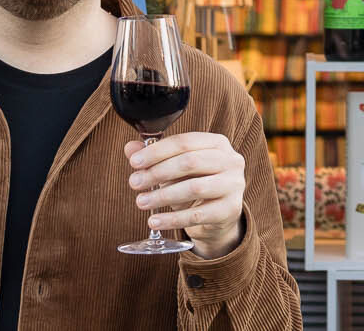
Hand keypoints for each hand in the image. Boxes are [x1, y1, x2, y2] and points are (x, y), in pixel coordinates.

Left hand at [126, 133, 246, 258]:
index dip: (157, 151)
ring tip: (141, 202)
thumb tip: (130, 149)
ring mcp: (234, 185)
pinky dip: (172, 219)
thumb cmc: (196, 183)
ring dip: (163, 196)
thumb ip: (155, 157)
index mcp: (217, 143)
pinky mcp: (230, 210)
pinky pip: (197, 215)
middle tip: (134, 183)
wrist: (219, 216)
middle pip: (190, 162)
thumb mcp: (177, 168)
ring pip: (194, 188)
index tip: (134, 162)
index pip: (184, 142)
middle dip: (158, 172)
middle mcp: (231, 160)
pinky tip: (154, 221)